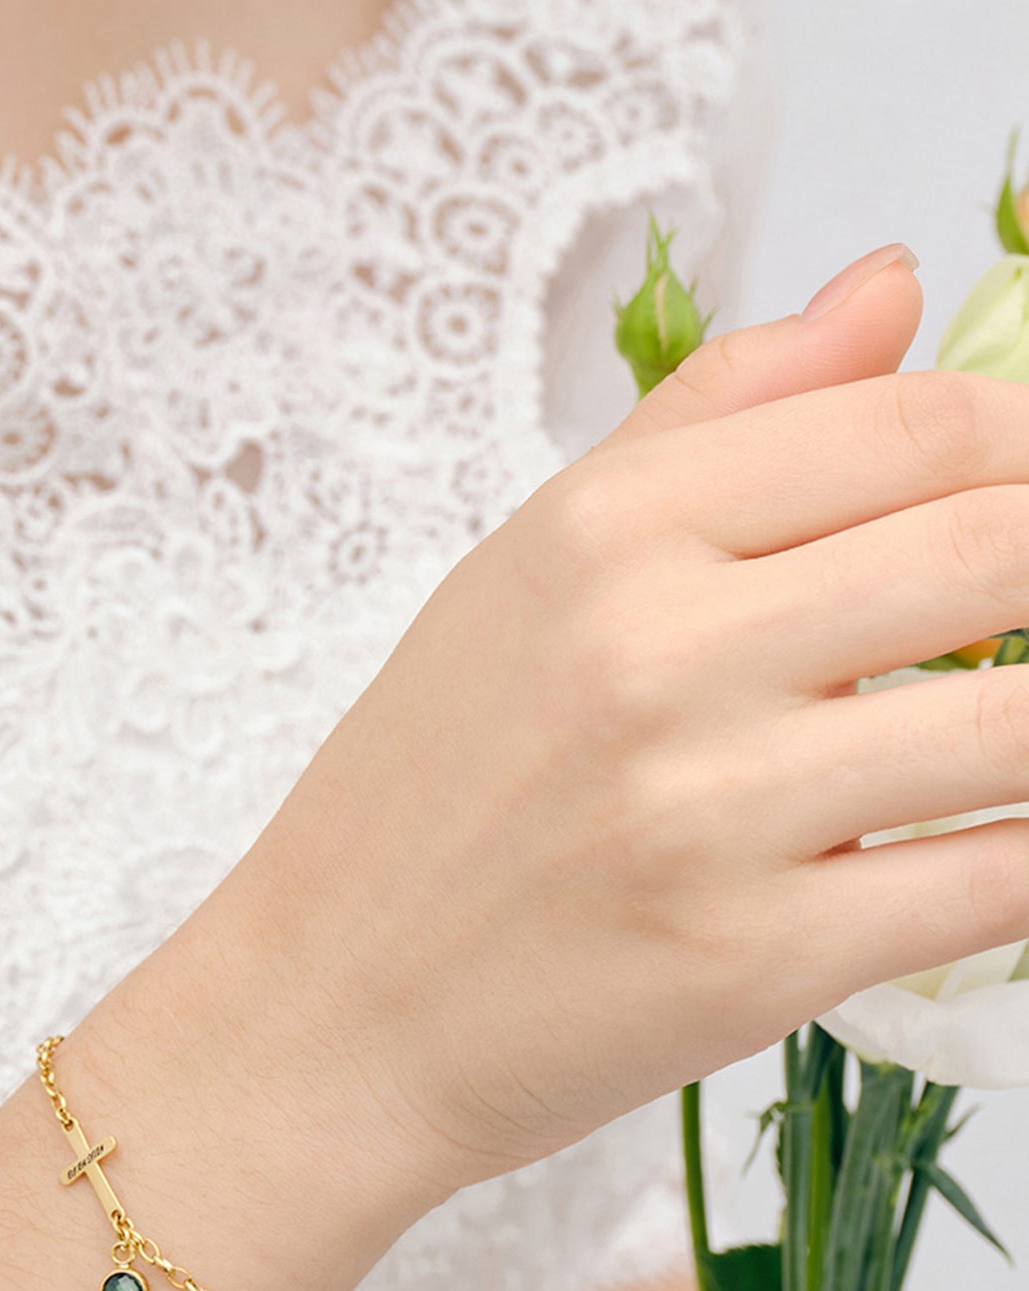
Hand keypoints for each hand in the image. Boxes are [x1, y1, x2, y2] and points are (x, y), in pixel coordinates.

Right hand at [234, 239, 1028, 1203]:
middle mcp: (656, 650)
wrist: (331, 1006)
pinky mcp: (755, 962)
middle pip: (990, 548)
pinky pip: (992, 885)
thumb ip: (723, 411)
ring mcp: (708, 811)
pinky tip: (1006, 828)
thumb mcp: (536, 559)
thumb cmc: (436, 778)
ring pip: (1020, 726)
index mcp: (605, 528)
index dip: (1026, 436)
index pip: (903, 424)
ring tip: (1013, 710)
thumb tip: (892, 284)